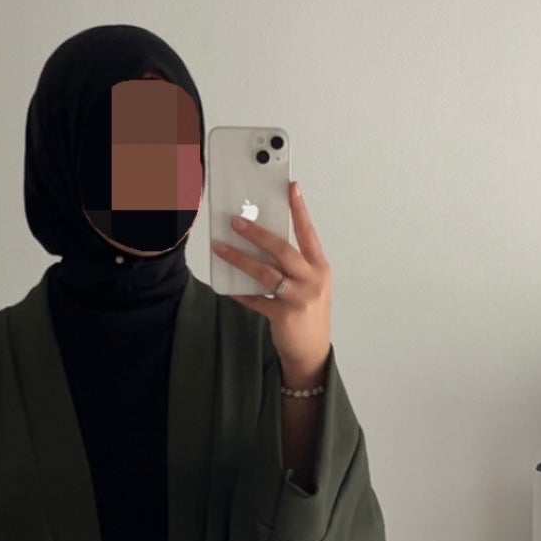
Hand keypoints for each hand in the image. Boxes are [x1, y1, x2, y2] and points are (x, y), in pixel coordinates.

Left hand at [211, 180, 331, 383]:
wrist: (312, 352)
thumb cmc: (309, 314)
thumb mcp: (309, 284)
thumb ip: (294, 265)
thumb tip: (264, 241)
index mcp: (319, 267)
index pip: (308, 232)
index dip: (299, 209)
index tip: (291, 187)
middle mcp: (312, 280)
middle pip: (283, 250)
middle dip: (258, 233)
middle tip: (236, 221)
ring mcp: (298, 298)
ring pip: (265, 273)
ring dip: (240, 259)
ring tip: (221, 248)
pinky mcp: (283, 316)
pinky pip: (255, 300)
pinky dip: (240, 292)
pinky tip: (227, 285)